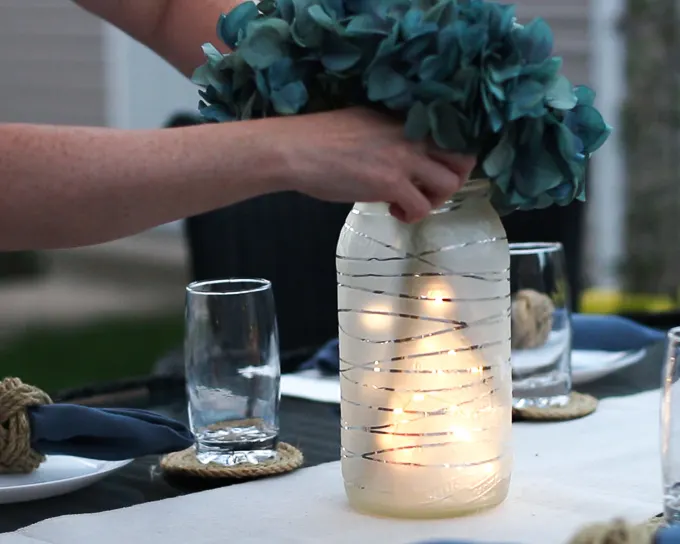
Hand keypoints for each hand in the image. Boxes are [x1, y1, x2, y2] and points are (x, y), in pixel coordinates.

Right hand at [270, 108, 475, 222]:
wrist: (296, 149)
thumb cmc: (320, 137)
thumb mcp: (366, 124)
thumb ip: (391, 134)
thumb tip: (400, 154)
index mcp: (405, 118)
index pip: (452, 132)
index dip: (450, 155)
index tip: (433, 168)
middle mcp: (412, 134)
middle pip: (463, 158)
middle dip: (452, 179)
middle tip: (428, 189)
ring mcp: (404, 158)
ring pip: (450, 184)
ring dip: (434, 199)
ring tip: (410, 202)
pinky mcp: (391, 183)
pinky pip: (422, 207)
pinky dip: (412, 215)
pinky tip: (393, 211)